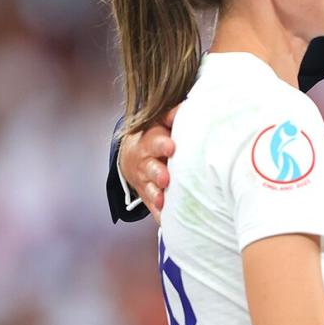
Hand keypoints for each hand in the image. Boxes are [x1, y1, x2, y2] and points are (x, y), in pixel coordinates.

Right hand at [118, 106, 177, 222]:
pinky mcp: (148, 196)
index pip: (155, 140)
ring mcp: (144, 180)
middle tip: (165, 178)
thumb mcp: (162, 122)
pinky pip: (151, 206)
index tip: (171, 148)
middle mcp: (145, 161)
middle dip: (157, 172)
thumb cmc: (158, 136)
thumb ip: (175, 115)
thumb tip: (190, 106)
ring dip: (155, 194)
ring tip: (162, 199)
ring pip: (148, 188)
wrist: (133, 156)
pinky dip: (158, 213)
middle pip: (149, 166)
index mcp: (150, 140)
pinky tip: (165, 218)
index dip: (162, 144)